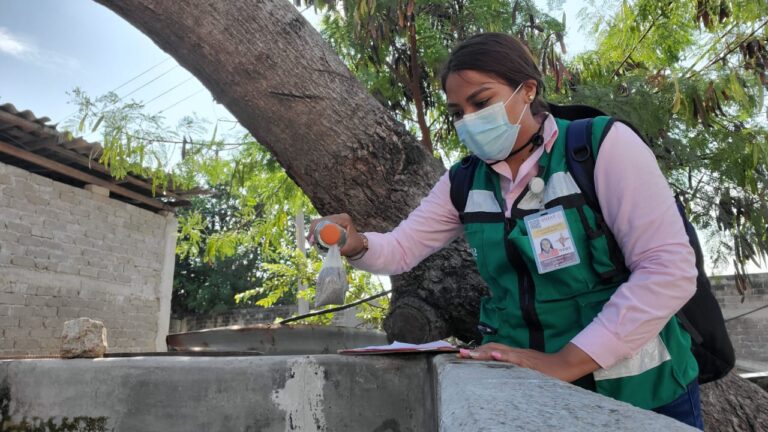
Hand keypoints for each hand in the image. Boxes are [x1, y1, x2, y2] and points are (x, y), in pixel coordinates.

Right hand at [308, 213, 365, 256]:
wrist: (358, 244)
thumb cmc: (355, 245)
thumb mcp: (350, 248)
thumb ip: (344, 250)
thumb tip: (334, 252)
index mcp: (344, 219)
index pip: (326, 221)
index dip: (316, 228)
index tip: (312, 238)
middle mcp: (340, 216)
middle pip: (321, 220)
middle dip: (312, 230)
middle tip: (310, 241)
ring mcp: (336, 218)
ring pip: (320, 221)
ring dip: (313, 230)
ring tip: (310, 240)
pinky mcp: (334, 221)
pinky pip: (321, 223)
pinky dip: (316, 229)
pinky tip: (312, 237)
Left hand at [457, 342, 599, 382]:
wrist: (566, 365)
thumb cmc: (547, 368)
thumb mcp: (527, 367)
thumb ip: (514, 365)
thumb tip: (500, 365)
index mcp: (514, 354)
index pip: (492, 349)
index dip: (478, 351)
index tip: (464, 354)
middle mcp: (516, 352)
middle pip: (492, 348)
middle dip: (475, 351)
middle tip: (460, 354)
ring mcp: (522, 356)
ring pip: (500, 352)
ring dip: (484, 353)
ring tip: (470, 355)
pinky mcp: (530, 362)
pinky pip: (516, 358)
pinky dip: (505, 357)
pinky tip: (495, 356)